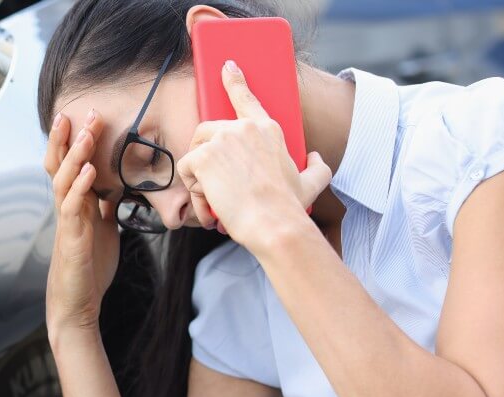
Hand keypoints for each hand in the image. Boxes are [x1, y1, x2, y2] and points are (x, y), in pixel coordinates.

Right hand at [43, 110, 119, 329]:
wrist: (78, 301)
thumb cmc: (89, 266)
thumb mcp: (102, 228)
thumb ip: (105, 206)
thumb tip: (117, 187)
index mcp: (74, 203)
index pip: (68, 163)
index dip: (72, 139)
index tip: (85, 116)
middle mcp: (66, 206)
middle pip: (60, 163)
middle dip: (70, 136)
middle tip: (84, 111)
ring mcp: (67, 220)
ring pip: (63, 179)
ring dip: (75, 154)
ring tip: (86, 132)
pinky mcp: (71, 236)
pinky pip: (72, 206)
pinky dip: (80, 186)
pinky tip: (88, 171)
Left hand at [176, 61, 331, 247]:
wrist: (274, 223)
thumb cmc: (290, 207)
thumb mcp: (312, 183)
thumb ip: (317, 167)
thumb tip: (316, 158)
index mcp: (268, 129)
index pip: (246, 97)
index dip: (234, 80)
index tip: (226, 66)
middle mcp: (244, 127)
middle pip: (207, 131)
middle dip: (205, 156)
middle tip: (217, 184)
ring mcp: (223, 139)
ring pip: (194, 150)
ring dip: (199, 175)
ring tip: (216, 196)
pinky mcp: (204, 155)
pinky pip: (186, 169)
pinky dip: (193, 189)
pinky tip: (209, 202)